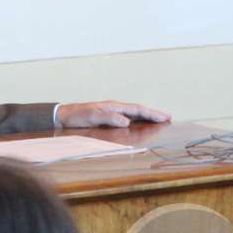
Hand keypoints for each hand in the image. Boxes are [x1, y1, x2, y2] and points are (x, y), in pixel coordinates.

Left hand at [56, 100, 170, 128]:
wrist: (64, 116)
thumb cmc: (78, 116)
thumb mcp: (93, 117)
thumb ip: (110, 118)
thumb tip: (127, 121)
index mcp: (115, 106)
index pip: (138, 109)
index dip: (152, 113)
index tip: (165, 117)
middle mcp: (116, 109)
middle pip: (139, 111)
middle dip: (154, 114)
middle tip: (168, 118)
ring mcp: (113, 113)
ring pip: (134, 115)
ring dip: (147, 118)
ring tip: (159, 121)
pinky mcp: (108, 119)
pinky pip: (128, 119)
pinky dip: (137, 121)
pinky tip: (139, 125)